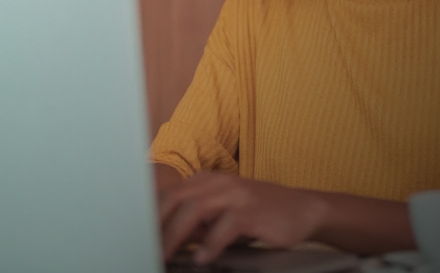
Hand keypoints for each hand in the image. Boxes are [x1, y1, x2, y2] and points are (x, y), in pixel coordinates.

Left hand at [158, 171, 328, 263]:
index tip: (135, 238)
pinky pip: (225, 226)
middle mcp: (217, 183)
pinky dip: (211, 244)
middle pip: (174, 200)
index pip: (167, 195)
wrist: (303, 208)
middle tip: (144, 251)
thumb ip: (196, 222)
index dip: (149, 217)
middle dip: (156, 227)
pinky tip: (203, 258)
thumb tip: (164, 239)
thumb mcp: (223, 213)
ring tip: (164, 256)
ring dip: (175, 235)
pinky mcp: (252, 211)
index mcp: (206, 181)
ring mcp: (235, 194)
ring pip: (194, 210)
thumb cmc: (259, 213)